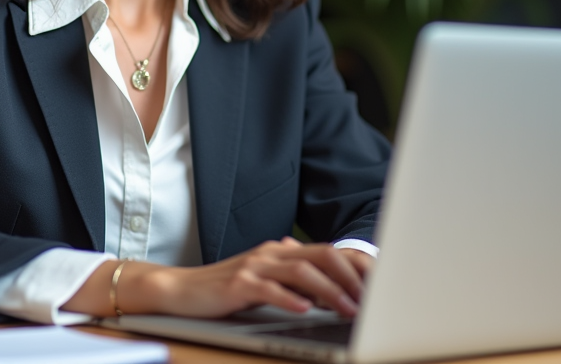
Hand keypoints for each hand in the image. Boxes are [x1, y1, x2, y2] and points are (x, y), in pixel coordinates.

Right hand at [120, 237, 368, 318]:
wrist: (181, 289)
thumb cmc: (225, 287)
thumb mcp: (264, 277)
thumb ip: (292, 274)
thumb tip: (323, 275)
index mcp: (283, 251)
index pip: (329, 252)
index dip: (357, 267)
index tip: (379, 286)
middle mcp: (273, 252)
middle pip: (323, 256)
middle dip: (352, 277)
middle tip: (371, 300)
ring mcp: (256, 266)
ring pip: (302, 272)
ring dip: (330, 292)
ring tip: (348, 309)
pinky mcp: (239, 283)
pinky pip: (270, 289)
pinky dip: (291, 299)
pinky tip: (305, 309)